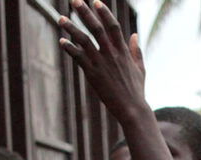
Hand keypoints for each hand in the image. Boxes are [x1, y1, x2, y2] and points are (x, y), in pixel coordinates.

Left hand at [59, 0, 146, 122]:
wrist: (132, 109)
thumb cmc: (136, 90)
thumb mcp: (140, 68)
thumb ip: (137, 50)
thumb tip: (134, 35)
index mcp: (123, 51)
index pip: (113, 26)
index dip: (104, 12)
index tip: (96, 2)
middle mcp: (112, 54)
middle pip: (96, 27)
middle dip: (85, 12)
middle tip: (74, 0)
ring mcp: (101, 63)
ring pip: (84, 40)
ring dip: (71, 28)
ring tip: (61, 18)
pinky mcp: (93, 74)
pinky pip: (79, 57)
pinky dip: (69, 48)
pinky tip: (61, 41)